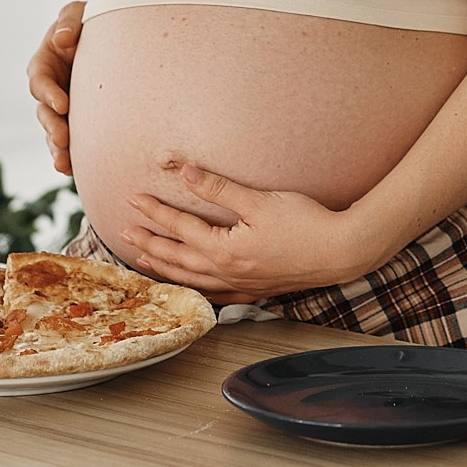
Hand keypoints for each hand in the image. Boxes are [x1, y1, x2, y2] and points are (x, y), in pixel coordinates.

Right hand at [25, 1, 84, 175]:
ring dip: (58, 148)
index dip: (48, 93)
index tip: (62, 104)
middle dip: (52, 127)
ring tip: (65, 163)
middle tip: (62, 140)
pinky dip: (72, 155)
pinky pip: (72, 141)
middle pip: (44, 112)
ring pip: (54, 132)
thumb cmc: (90, 19)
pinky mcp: (79, 120)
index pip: (39, 80)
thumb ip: (69, 22)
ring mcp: (63, 107)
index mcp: (45, 62)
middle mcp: (50, 88)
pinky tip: (76, 170)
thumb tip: (62, 40)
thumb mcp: (79, 12)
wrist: (113, 34)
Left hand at [119, 160, 391, 304]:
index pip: (179, 228)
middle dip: (149, 244)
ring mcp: (241, 284)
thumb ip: (220, 188)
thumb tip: (185, 173)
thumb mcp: (260, 200)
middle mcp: (227, 272)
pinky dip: (195, 288)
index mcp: (224, 250)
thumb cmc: (305, 222)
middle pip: (177, 258)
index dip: (154, 212)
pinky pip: (214, 293)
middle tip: (124, 232)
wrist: (342, 251)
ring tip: (144, 261)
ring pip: (192, 279)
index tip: (133, 200)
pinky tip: (192, 285)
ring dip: (165, 268)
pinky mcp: (256, 288)